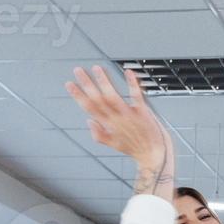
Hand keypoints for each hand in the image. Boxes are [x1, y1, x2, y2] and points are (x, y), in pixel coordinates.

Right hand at [66, 65, 174, 196]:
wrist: (153, 155)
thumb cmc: (134, 149)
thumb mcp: (113, 145)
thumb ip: (98, 134)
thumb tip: (88, 121)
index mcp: (107, 125)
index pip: (88, 108)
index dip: (78, 95)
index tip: (69, 84)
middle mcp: (116, 119)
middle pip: (97, 99)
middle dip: (86, 84)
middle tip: (78, 70)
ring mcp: (129, 115)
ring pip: (112, 96)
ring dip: (104, 81)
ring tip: (96, 68)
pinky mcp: (142, 112)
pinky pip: (136, 96)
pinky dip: (132, 84)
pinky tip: (128, 72)